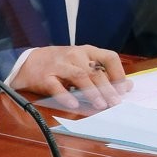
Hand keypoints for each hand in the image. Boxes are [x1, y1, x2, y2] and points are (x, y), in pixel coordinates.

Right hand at [10, 45, 129, 109]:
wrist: (29, 61)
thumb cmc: (62, 64)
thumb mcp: (84, 63)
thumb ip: (105, 73)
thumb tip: (128, 86)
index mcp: (88, 51)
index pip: (109, 57)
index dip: (119, 73)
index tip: (124, 90)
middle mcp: (75, 55)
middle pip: (95, 71)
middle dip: (107, 88)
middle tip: (115, 103)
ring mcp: (60, 65)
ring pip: (79, 76)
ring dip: (92, 91)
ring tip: (100, 104)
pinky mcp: (45, 76)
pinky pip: (56, 86)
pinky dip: (65, 95)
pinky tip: (73, 104)